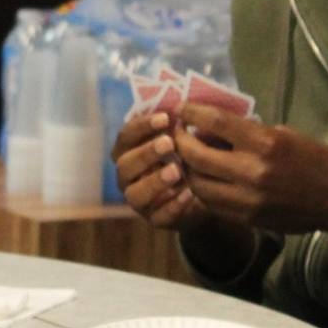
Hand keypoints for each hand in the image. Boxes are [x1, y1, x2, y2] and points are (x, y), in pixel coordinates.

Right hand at [113, 111, 207, 231]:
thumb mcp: (182, 141)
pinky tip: (190, 194)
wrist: (203, 195)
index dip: (141, 127)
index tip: (165, 118)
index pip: (125, 137)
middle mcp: (128, 177)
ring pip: (135, 194)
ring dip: (154, 181)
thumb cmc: (187, 160)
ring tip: (177, 171)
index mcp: (129, 153)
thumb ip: (176, 127)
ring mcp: (139, 201)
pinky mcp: (155, 220)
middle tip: (169, 143)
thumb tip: (182, 108)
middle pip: (124, 165)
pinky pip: (159, 216)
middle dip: (145, 153)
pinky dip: (173, 206)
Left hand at [172, 103, 327, 236]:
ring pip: (196, 182)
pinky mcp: (245, 218)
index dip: (192, 113)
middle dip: (180, 141)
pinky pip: (210, 202)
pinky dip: (201, 189)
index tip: (183, 109)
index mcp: (265, 143)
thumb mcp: (284, 134)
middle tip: (178, 134)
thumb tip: (210, 128)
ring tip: (188, 157)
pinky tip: (203, 178)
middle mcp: (251, 171)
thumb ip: (247, 132)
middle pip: (196, 154)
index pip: (215, 122)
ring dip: (187, 168)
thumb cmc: (315, 160)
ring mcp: (246, 199)